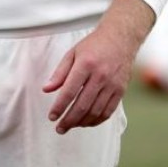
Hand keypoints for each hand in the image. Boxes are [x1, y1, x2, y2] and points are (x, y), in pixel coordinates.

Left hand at [42, 0, 152, 134]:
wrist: (121, 38)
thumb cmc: (94, 45)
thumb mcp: (72, 53)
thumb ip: (59, 73)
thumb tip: (46, 90)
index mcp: (86, 64)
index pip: (69, 91)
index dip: (59, 107)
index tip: (52, 117)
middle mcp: (100, 76)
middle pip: (82, 105)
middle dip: (69, 120)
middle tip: (59, 128)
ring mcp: (112, 84)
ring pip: (95, 111)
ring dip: (81, 123)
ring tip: (71, 126)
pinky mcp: (121, 90)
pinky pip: (108, 111)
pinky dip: (96, 120)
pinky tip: (86, 123)